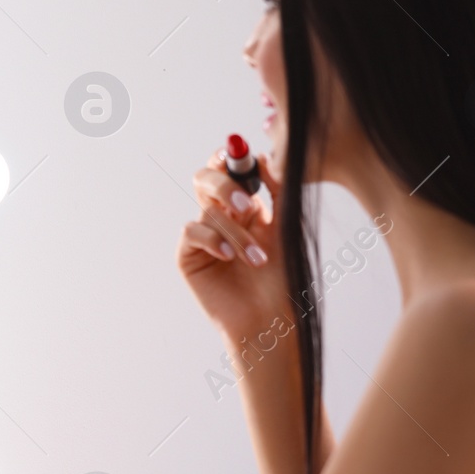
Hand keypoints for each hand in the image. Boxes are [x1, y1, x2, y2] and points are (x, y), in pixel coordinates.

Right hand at [177, 148, 288, 337]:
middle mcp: (221, 216)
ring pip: (209, 210)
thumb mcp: (285, 226)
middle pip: (206, 178)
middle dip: (225, 184)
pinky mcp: (188, 256)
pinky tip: (230, 256)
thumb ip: (277, 190)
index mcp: (244, 206)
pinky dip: (213, 239)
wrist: (270, 319)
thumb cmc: (283, 278)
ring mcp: (203, 235)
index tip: (243, 153)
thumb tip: (263, 156)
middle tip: (248, 203)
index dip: (231, 157)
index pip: (229, 169)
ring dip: (237, 234)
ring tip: (258, 258)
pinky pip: (192, 232)